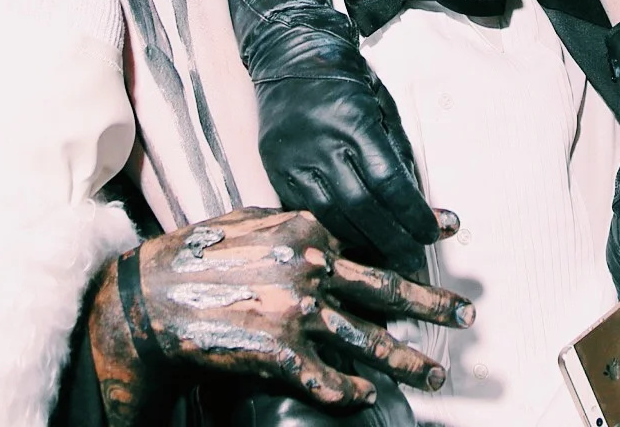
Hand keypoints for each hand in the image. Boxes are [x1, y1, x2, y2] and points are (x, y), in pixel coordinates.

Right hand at [88, 207, 471, 426]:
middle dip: (432, 306)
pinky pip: (330, 379)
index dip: (399, 262)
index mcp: (307, 230)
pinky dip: (351, 392)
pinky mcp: (282, 352)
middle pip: (384, 292)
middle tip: (467, 316)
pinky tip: (365, 398)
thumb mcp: (249, 220)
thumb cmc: (196, 255)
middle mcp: (311, 267)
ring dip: (407, 363)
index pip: (364, 249)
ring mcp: (299, 311)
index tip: (431, 264)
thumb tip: (325, 233)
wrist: (152, 299)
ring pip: (368, 342)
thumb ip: (293, 224)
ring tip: (435, 375)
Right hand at [219, 0, 451, 271]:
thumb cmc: (346, 77)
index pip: (389, 181)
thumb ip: (398, 153)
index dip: (415, 213)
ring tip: (388, 261)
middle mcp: (318, 143)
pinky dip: (331, 234)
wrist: (288, 56)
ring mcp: (290, 160)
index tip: (439, 232)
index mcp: (351, 121)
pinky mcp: (273, 171)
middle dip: (393, 239)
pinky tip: (351, 248)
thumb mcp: (382, 104)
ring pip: (329, 217)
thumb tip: (419, 204)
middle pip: (359, 207)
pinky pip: (303, 214)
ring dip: (362, 245)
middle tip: (416, 262)